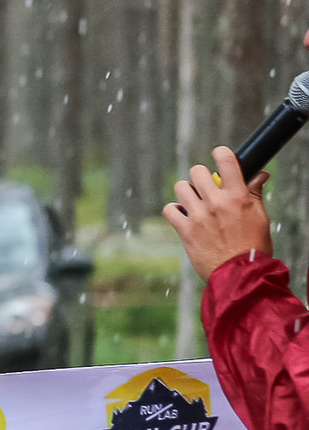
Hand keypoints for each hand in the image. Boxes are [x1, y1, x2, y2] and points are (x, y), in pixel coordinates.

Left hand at [164, 146, 272, 279]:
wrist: (240, 275)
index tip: (219, 155)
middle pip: (197, 171)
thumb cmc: (253, 246)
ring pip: (181, 187)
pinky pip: (169, 209)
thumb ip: (254, 193)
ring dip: (187, 192)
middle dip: (201, 176)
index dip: (220, 153)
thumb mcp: (260, 217)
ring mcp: (198, 216)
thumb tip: (260, 174)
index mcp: (238, 197)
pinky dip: (174, 210)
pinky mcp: (185, 230)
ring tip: (194, 202)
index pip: (226, 161)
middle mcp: (216, 203)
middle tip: (206, 187)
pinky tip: (183, 216)